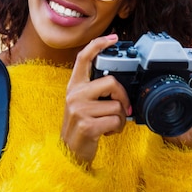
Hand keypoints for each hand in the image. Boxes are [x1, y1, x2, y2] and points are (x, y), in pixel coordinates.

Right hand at [61, 34, 130, 166]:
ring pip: (117, 106)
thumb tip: (119, 85)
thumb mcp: (82, 104)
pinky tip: (107, 132)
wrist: (68, 153)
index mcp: (74, 86)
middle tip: (123, 108)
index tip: (112, 39)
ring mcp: (80, 110)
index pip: (84, 58)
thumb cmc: (81, 126)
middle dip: (123, 97)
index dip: (98, 44)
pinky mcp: (87, 125)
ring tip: (109, 124)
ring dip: (120, 119)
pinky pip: (116, 121)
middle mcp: (74, 95)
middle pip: (111, 82)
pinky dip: (117, 129)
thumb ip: (95, 91)